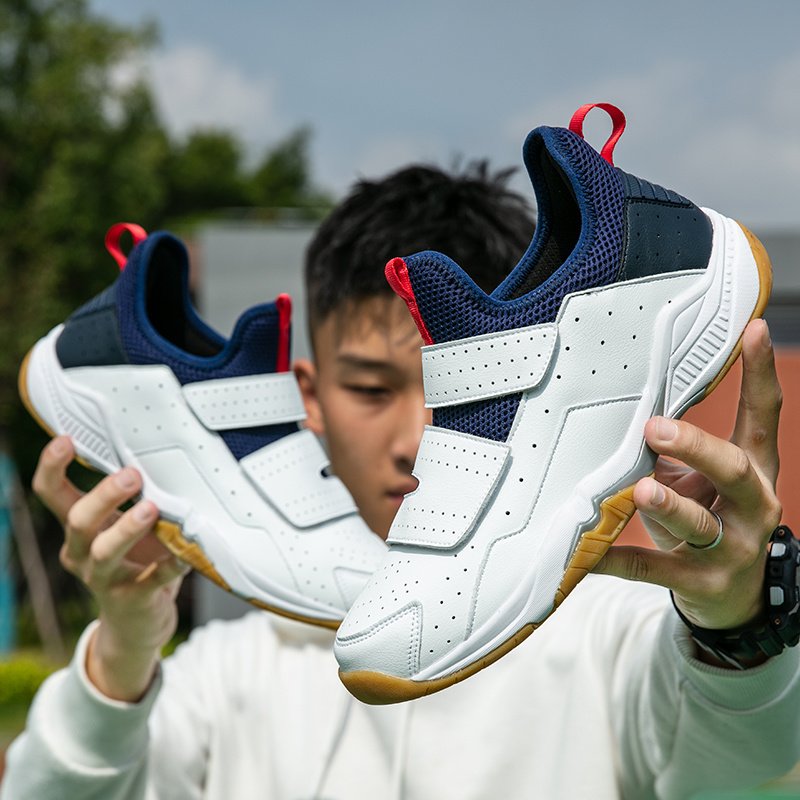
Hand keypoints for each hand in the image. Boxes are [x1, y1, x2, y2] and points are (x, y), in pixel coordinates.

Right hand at [32, 438, 188, 699]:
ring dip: (127, 528)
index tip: (65, 440)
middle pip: (79, 520)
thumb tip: (158, 450)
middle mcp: (82, 552)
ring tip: (151, 509)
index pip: (52, 493)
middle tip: (132, 475)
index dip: (52, 467)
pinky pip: (152, 580)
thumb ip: (134, 496)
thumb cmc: (136, 557)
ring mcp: (104, 578)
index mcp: (79, 527)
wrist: (138, 622)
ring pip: (105, 552)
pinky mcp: (133, 599)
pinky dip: (170, 565)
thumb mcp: (125, 524)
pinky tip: (186, 554)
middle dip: (104, 495)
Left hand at [595, 319, 781, 644]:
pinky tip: (586, 553)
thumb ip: (678, 447)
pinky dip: (616, 559)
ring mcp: (730, 547)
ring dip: (667, 505)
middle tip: (656, 427)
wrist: (734, 596)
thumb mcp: (705, 479)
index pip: (763, 415)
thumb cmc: (712, 517)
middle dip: (696, 446)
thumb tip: (629, 405)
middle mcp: (752, 505)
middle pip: (733, 468)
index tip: (753, 329)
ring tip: (640, 490)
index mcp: (754, 470)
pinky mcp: (701, 582)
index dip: (760, 373)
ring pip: (699, 522)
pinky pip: (653, 568)